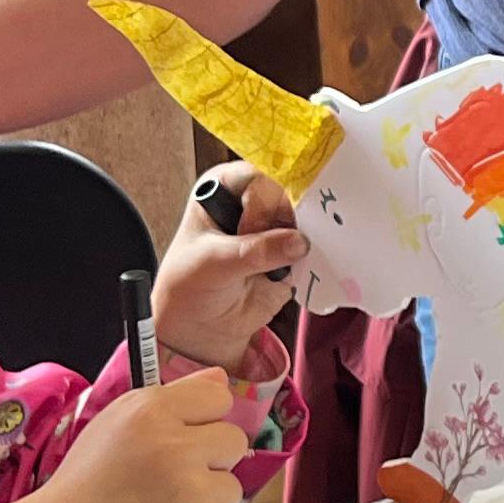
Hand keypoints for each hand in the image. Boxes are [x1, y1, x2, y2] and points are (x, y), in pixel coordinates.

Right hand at [0, 371, 245, 502]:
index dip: (204, 420)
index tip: (184, 438)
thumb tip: (221, 379)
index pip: (218, 398)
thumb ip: (174, 397)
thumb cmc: (88, 482)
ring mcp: (193, 491)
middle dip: (211, 460)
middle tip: (171, 479)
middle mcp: (176, 447)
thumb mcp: (118, 421)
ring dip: (206, 500)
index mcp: (151, 412)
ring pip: (232, 487)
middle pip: (234, 441)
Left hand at [152, 172, 300, 366]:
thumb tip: (298, 243)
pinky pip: (313, 251)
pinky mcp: (291, 255)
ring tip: (286, 264)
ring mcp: (275, 228)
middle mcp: (253, 201)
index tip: (251, 229)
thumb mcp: (214, 263)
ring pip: (307, 222)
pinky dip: (314, 259)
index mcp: (225, 188)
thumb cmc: (189, 284)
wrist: (197, 326)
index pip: (259, 177)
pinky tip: (303, 271)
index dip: (263, 200)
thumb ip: (254, 251)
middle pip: (290, 196)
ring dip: (305, 241)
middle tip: (277, 250)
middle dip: (290, 221)